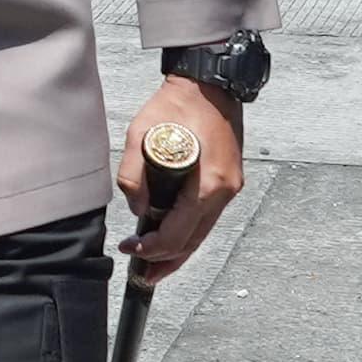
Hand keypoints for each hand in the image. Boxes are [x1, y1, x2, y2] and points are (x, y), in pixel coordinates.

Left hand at [118, 77, 245, 287]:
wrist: (209, 85)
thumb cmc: (175, 105)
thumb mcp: (140, 134)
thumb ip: (134, 176)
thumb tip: (137, 210)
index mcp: (207, 183)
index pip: (178, 232)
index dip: (152, 248)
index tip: (131, 250)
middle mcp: (225, 190)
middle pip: (194, 240)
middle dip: (167, 261)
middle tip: (143, 275)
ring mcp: (230, 187)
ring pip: (203, 232)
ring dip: (179, 250)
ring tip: (156, 267)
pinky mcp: (228, 181)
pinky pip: (206, 217)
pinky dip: (189, 231)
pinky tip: (173, 238)